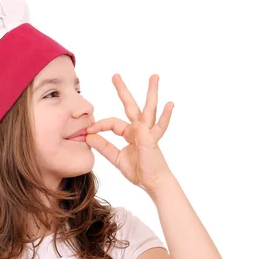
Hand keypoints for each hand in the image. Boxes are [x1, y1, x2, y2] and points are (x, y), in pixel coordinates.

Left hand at [86, 74, 173, 192]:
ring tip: (154, 76)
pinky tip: (170, 104)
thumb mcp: (116, 158)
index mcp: (129, 133)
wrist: (153, 182)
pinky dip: (165, 116)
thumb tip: (88, 137)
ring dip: (151, 92)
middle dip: (122, 90)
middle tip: (115, 75)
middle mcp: (139, 129)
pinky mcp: (152, 139)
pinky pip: (158, 127)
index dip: (99, 125)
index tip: (89, 130)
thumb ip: (104, 147)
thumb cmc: (139, 171)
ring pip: (149, 109)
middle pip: (130, 106)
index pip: (112, 122)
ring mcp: (148, 132)